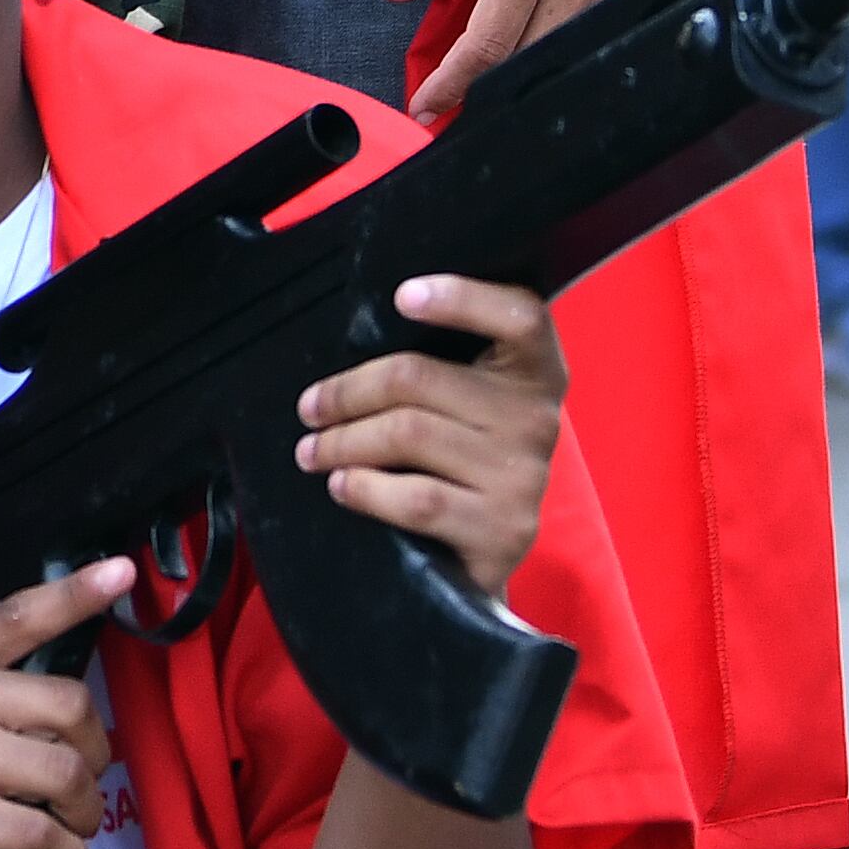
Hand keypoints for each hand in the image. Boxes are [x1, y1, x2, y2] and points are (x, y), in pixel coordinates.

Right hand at [0, 560, 127, 848]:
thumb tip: (64, 705)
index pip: (17, 617)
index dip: (75, 594)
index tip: (121, 572)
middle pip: (69, 706)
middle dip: (94, 754)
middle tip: (79, 785)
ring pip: (66, 774)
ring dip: (84, 813)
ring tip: (68, 827)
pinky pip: (46, 836)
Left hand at [297, 276, 563, 604]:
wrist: (484, 552)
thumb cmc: (457, 457)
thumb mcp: (462, 400)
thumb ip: (434, 362)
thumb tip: (353, 332)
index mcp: (535, 371)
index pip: (520, 317)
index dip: (462, 298)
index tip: (401, 296)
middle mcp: (538, 418)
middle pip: (418, 378)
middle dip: (347, 393)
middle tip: (310, 409)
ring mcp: (525, 476)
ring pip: (408, 434)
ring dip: (342, 441)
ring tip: (312, 451)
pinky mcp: (505, 530)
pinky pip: (417, 497)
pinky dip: (366, 489)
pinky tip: (341, 485)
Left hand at [384, 0, 704, 117]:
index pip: (492, 41)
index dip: (456, 84)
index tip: (427, 107)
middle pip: (539, 53)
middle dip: (492, 88)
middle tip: (454, 103)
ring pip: (583, 40)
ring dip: (539, 65)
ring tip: (498, 77)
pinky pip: (622, 12)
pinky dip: (585, 32)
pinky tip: (556, 29)